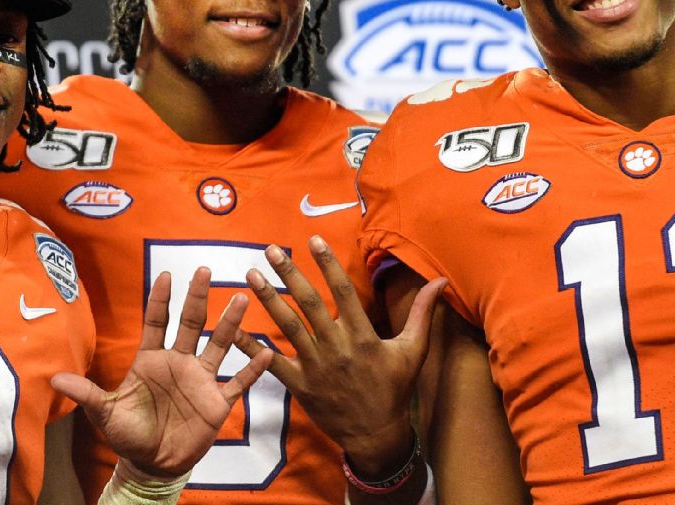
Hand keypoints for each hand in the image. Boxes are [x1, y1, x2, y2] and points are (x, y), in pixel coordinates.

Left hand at [52, 268, 272, 477]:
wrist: (153, 465)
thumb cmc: (129, 435)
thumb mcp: (105, 414)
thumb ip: (87, 394)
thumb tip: (54, 379)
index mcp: (151, 360)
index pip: (157, 322)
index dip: (160, 299)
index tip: (166, 275)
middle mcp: (179, 363)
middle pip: (191, 324)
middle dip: (197, 298)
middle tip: (204, 270)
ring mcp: (200, 380)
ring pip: (218, 345)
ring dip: (230, 324)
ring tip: (242, 299)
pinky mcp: (217, 402)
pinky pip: (238, 382)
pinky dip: (252, 369)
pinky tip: (265, 351)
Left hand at [235, 236, 446, 473]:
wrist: (376, 434)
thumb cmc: (396, 388)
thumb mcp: (414, 350)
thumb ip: (422, 313)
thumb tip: (440, 281)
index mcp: (363, 336)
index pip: (344, 291)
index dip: (329, 264)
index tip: (314, 240)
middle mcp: (337, 348)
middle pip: (309, 304)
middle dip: (289, 274)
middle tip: (271, 250)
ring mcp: (316, 367)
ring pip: (288, 327)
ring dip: (268, 299)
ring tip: (251, 275)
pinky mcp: (300, 386)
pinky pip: (273, 363)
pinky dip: (252, 347)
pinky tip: (234, 329)